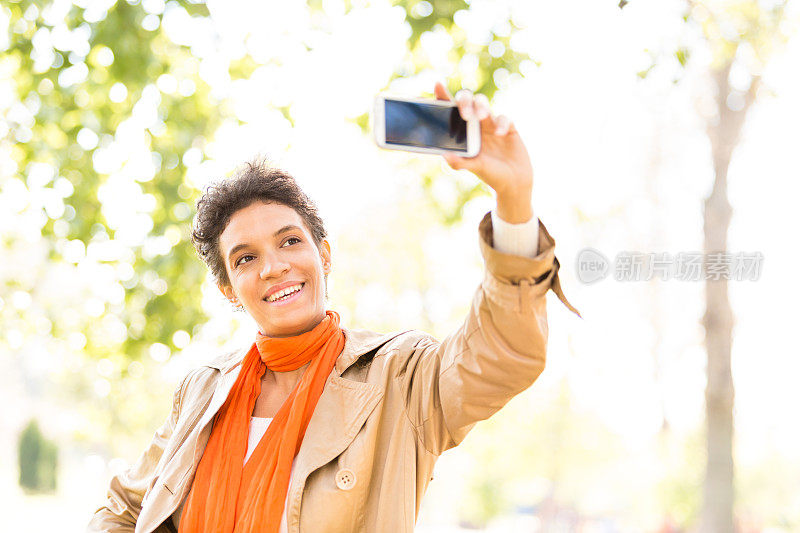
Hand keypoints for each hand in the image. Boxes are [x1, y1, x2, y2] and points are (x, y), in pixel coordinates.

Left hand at [434, 82, 533, 204]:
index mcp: (462, 131)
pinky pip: (504, 118)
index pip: (450, 110)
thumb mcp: (474, 168)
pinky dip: (501, 123)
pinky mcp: (508, 126)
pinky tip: (500, 134)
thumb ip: (459, 163)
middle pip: (467, 100)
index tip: (437, 85)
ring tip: (481, 117)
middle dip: (465, 101)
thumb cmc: (491, 174)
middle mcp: (475, 124)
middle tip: (465, 114)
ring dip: (481, 106)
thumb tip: (445, 156)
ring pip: (483, 103)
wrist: (514, 182)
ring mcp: (491, 123)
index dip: (443, 96)